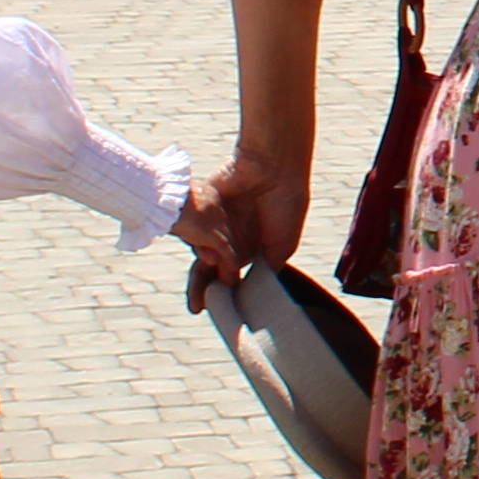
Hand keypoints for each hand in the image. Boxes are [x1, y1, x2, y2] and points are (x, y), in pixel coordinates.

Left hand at [191, 149, 303, 299]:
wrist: (274, 166)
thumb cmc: (286, 202)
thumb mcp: (282, 245)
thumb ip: (266, 271)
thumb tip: (251, 296)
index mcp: (251, 248)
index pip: (233, 276)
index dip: (226, 293)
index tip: (221, 312)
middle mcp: (230, 238)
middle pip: (211, 269)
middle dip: (204, 289)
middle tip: (197, 308)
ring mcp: (214, 224)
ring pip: (198, 253)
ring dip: (198, 273)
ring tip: (198, 292)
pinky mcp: (200, 209)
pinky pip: (192, 230)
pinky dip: (197, 244)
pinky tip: (204, 256)